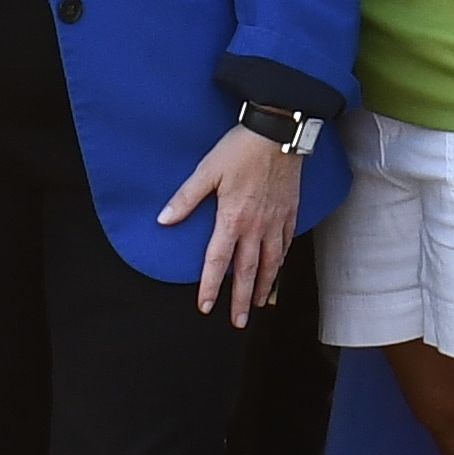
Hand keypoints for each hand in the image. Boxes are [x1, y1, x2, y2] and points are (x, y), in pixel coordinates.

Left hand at [161, 126, 302, 322]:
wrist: (279, 132)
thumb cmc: (240, 149)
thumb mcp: (207, 171)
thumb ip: (186, 198)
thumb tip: (164, 219)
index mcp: (232, 218)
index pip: (218, 261)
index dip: (211, 286)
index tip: (206, 306)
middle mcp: (256, 226)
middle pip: (247, 271)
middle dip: (240, 299)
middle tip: (238, 322)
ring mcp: (276, 221)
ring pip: (270, 262)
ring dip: (262, 286)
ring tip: (257, 303)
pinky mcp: (290, 212)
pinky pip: (286, 244)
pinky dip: (281, 261)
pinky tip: (277, 268)